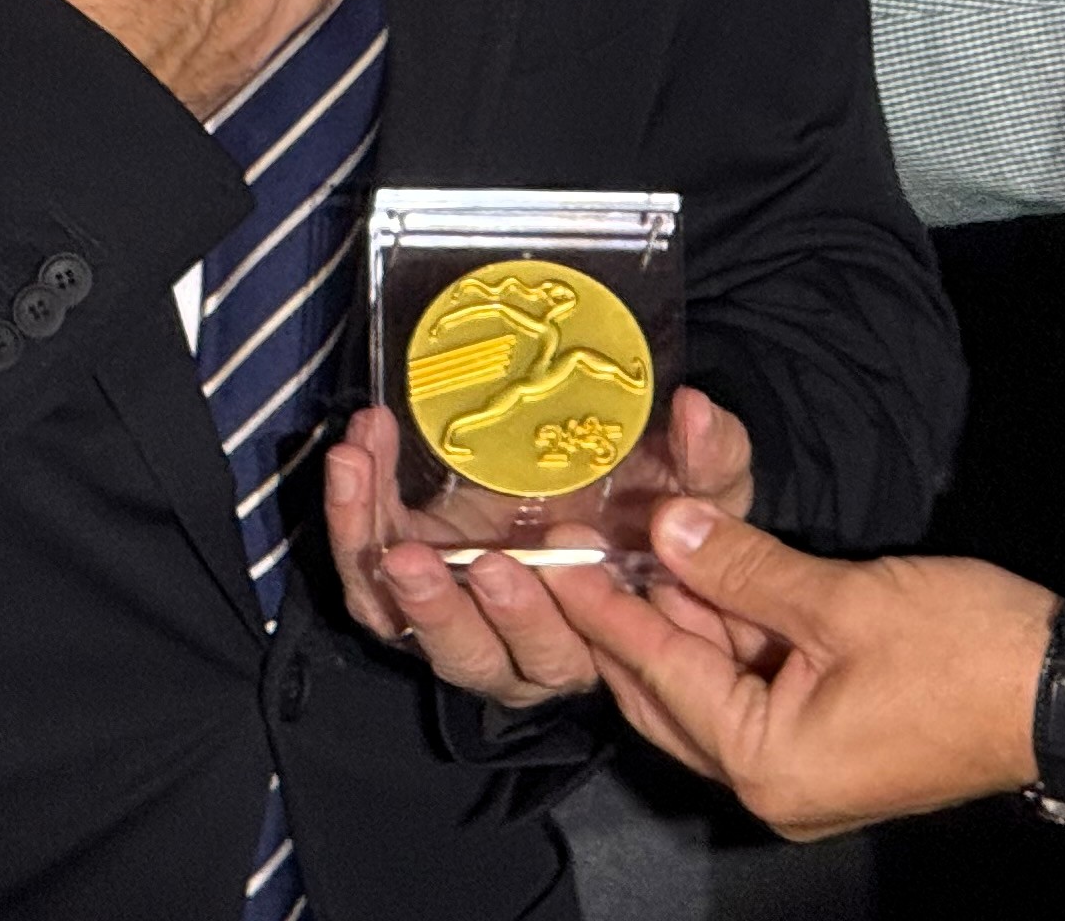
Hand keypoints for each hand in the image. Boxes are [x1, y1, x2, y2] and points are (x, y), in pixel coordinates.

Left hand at [322, 388, 757, 708]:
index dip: (540, 614)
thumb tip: (697, 408)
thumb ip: (712, 459)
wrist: (602, 474)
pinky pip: (364, 579)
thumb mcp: (701, 485)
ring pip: (404, 625)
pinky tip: (355, 457)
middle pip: (475, 658)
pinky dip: (351, 522)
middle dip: (447, 611)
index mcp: (588, 638)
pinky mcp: (404, 587)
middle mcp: (516, 647)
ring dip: (375, 559)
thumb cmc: (659, 500)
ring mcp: (456, 619)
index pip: (562, 651)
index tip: (549, 544)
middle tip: (428, 557)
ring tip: (361, 479)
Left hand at [540, 501, 1058, 840]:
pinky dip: (727, 639)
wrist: (1064, 694)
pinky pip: (751, 694)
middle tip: (581, 553)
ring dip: (679, 622)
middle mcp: (771, 785)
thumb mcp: (842, 598)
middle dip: (628, 620)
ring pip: (709, 691)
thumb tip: (672, 531)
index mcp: (765, 761)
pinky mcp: (828, 749)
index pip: (658, 671)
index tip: (561, 560)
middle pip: (669, 695)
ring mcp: (800, 774)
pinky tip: (705, 580)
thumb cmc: (968, 656)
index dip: (606, 606)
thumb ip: (742, 566)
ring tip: (637, 551)